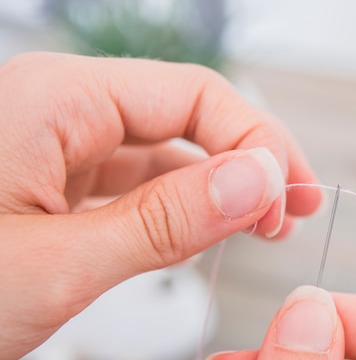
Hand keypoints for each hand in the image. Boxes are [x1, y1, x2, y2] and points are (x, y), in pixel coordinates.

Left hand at [0, 52, 321, 359]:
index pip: (196, 96)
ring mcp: (59, 146)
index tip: (290, 201)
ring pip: (165, 153)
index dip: (258, 143)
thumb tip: (261, 181)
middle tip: (295, 210)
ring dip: (219, 187)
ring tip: (262, 225)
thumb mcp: (55, 264)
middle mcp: (62, 109)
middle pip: (188, 115)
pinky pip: (135, 184)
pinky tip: (202, 233)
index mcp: (58, 99)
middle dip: (250, 159)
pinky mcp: (56, 183)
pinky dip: (177, 209)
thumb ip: (165, 220)